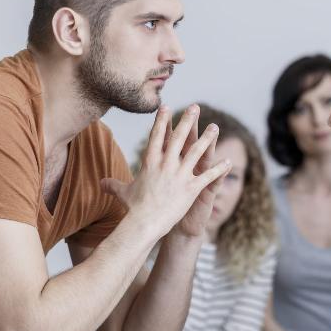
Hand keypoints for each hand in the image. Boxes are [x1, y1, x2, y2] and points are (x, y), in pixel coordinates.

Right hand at [101, 105, 230, 239]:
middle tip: (195, 107)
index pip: (157, 136)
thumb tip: (101, 183)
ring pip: (197, 152)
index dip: (162, 120)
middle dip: (187, 120)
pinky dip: (220, 169)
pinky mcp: (191, 188)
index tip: (167, 107)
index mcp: (151, 162)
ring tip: (215, 127)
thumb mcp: (123, 193)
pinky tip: (230, 162)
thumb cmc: (133, 209)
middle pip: (178, 137)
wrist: (144, 223)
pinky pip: (209, 176)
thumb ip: (113, 185)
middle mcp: (166, 164)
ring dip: (207, 138)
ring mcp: (180, 175)